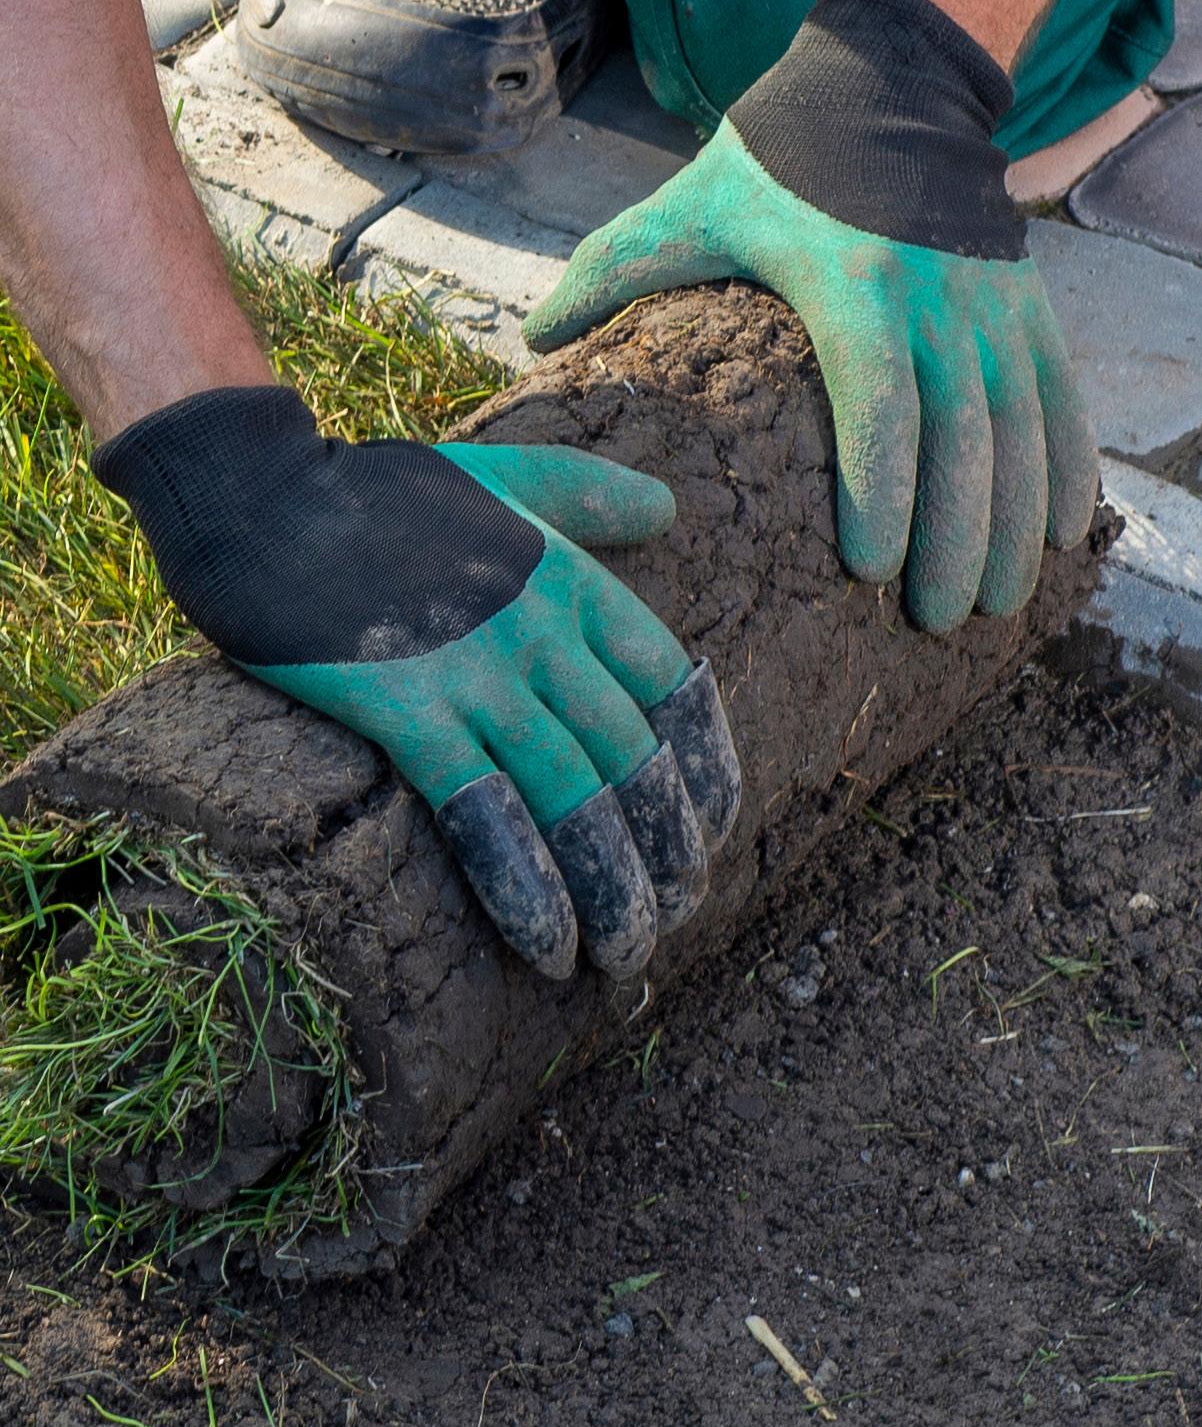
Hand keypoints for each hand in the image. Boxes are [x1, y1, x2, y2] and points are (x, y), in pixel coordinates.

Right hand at [94, 388, 739, 979]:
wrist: (265, 501)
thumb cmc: (378, 491)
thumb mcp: (505, 473)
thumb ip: (587, 495)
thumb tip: (668, 509)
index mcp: (573, 581)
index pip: (672, 686)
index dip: (700, 766)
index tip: (709, 830)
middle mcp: (542, 632)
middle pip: (631, 758)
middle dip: (664, 848)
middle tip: (675, 914)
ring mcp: (477, 674)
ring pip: (573, 797)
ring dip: (610, 889)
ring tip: (625, 953)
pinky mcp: (407, 711)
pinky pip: (484, 814)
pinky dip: (524, 886)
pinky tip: (546, 945)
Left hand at [524, 0, 1097, 631]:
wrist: (891, 82)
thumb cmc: (777, 159)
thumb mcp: (691, 204)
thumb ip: (612, 270)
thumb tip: (533, 339)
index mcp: (855, 283)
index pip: (878, 403)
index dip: (882, 491)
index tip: (872, 570)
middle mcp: (940, 298)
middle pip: (963, 439)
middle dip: (955, 538)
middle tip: (935, 620)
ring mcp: (994, 305)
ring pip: (1021, 430)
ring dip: (1014, 523)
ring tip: (995, 603)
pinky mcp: (1029, 305)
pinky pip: (1060, 399)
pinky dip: (1067, 469)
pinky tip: (1062, 536)